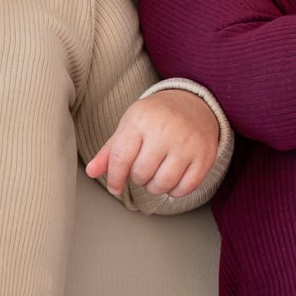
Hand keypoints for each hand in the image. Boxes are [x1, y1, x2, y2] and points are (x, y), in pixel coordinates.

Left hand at [87, 85, 221, 199]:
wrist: (194, 103)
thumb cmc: (155, 118)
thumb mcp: (129, 126)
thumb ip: (110, 151)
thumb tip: (91, 172)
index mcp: (141, 121)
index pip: (121, 158)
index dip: (115, 178)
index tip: (115, 187)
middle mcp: (165, 131)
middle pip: (141, 174)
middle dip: (137, 178)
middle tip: (142, 169)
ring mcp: (187, 144)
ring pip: (163, 184)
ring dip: (155, 187)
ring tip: (155, 175)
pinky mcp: (205, 156)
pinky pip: (186, 188)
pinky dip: (175, 191)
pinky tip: (172, 179)